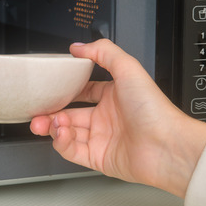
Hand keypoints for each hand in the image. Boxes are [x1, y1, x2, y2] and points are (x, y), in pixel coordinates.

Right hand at [30, 39, 205, 197]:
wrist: (167, 146)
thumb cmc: (154, 109)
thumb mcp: (128, 68)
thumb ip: (103, 52)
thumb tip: (78, 46)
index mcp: (115, 96)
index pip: (85, 91)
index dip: (68, 90)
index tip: (53, 87)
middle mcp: (108, 118)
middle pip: (71, 114)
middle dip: (52, 112)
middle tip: (38, 111)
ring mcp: (103, 139)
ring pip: (68, 133)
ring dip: (53, 127)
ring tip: (46, 123)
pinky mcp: (100, 159)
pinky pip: (73, 151)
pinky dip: (62, 143)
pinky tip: (60, 134)